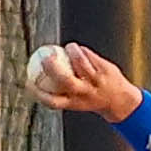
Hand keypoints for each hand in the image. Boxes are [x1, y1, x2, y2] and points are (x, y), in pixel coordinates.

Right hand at [27, 42, 143, 121]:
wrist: (121, 102)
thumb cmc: (91, 99)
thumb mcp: (75, 101)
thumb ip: (59, 91)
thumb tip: (37, 77)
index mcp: (73, 103)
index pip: (51, 101)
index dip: (37, 92)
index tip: (29, 82)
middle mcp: (84, 93)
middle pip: (65, 80)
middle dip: (53, 67)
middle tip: (46, 57)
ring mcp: (96, 81)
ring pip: (81, 62)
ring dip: (72, 52)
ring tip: (68, 47)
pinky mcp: (105, 71)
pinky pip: (90, 57)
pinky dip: (82, 51)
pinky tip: (78, 49)